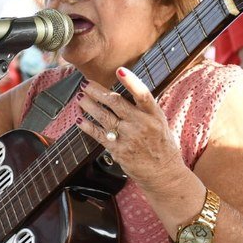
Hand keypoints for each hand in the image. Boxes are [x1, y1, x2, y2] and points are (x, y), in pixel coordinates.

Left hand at [75, 67, 183, 188]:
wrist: (163, 172)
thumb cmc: (161, 144)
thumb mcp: (160, 122)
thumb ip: (145, 107)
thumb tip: (129, 86)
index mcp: (154, 115)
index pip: (143, 94)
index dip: (131, 82)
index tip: (119, 70)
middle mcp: (141, 124)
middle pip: (116, 103)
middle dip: (97, 91)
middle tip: (85, 83)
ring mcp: (129, 138)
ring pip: (103, 116)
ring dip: (88, 105)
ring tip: (79, 98)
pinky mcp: (118, 150)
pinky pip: (98, 135)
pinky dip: (87, 126)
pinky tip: (80, 119)